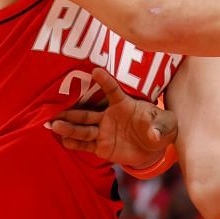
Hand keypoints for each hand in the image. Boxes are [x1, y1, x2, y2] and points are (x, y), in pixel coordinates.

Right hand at [47, 67, 177, 169]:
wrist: (152, 147)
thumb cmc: (160, 129)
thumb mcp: (166, 126)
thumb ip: (159, 127)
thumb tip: (154, 133)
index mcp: (124, 105)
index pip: (113, 90)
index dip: (105, 81)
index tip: (95, 70)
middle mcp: (109, 116)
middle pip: (88, 112)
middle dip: (72, 111)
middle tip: (56, 109)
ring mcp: (103, 131)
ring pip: (82, 128)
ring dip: (68, 127)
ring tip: (53, 124)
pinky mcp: (101, 147)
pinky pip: (85, 145)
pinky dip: (74, 143)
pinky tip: (62, 140)